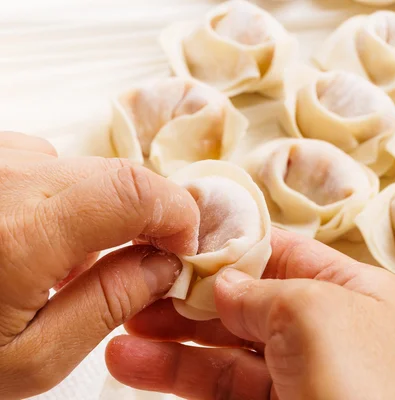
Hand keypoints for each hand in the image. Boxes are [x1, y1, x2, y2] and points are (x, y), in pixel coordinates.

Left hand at [0, 131, 200, 398]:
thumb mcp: (29, 360)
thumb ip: (109, 305)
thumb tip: (162, 266)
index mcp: (18, 232)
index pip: (135, 189)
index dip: (176, 213)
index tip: (180, 247)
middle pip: (113, 175)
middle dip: (138, 219)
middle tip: (130, 266)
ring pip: (75, 169)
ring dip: (88, 212)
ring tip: (53, 263)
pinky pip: (35, 165)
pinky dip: (49, 201)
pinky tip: (19, 241)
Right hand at [106, 228, 394, 399]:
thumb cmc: (364, 388)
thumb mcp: (314, 313)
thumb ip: (262, 290)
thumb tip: (222, 283)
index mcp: (355, 292)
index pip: (286, 254)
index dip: (235, 245)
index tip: (184, 241)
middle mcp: (329, 330)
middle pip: (248, 300)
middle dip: (193, 295)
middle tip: (142, 288)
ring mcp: (300, 374)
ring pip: (226, 347)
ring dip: (173, 339)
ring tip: (123, 330)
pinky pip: (220, 385)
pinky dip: (179, 374)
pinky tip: (138, 365)